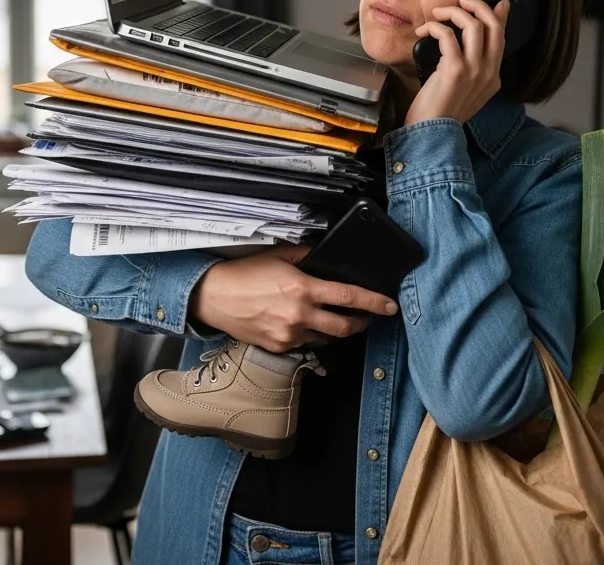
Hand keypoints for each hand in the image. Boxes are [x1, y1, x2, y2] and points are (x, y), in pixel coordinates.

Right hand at [189, 244, 399, 352]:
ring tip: (329, 318)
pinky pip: (304, 343)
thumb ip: (306, 256)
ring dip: (333, 329)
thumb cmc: (245, 273)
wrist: (214, 297)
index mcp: (303, 289)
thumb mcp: (278, 256)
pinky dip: (309, 335)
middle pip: (344, 327)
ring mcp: (289, 335)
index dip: (373, 302)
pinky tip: (301, 324)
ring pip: (325, 337)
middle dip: (360, 323)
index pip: (348, 297)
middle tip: (365, 318)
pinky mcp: (278, 347)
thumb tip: (325, 257)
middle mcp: (299, 315)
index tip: (389, 306)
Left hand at [404, 0, 509, 125]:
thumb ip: (469, 67)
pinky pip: (447, 36)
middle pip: (493, 25)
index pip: (501, 38)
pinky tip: (423, 31)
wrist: (430, 136)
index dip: (499, 15)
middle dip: (478, 5)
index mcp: (493, 78)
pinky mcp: (455, 70)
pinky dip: (434, 27)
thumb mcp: (461, 89)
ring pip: (474, 25)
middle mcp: (489, 73)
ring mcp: (474, 71)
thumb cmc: (439, 113)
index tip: (497, 2)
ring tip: (437, 14)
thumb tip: (469, 44)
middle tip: (461, 1)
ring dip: (453, 12)